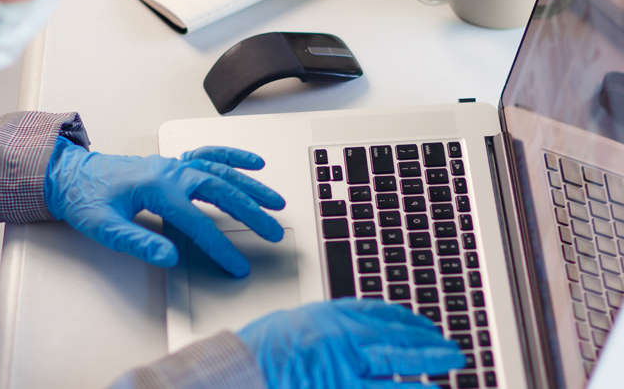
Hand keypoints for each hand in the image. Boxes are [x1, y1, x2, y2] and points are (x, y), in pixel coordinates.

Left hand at [44, 136, 284, 275]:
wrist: (71, 174)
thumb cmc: (86, 200)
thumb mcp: (104, 227)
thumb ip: (138, 242)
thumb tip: (169, 256)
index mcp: (157, 188)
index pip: (197, 222)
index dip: (221, 247)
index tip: (239, 265)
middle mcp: (171, 172)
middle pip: (221, 191)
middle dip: (250, 212)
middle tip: (273, 232)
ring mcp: (174, 165)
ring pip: (221, 172)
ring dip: (250, 186)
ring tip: (275, 201)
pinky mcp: (173, 164)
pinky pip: (209, 155)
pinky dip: (232, 156)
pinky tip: (253, 162)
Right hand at [237, 299, 465, 388]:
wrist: (243, 370)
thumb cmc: (267, 347)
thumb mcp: (304, 321)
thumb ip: (337, 322)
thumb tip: (368, 324)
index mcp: (333, 317)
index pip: (382, 315)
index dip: (410, 322)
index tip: (426, 327)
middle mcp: (343, 339)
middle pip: (397, 339)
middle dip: (429, 345)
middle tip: (453, 350)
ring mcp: (343, 369)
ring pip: (397, 368)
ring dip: (427, 368)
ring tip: (449, 367)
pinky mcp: (338, 388)